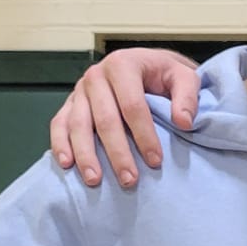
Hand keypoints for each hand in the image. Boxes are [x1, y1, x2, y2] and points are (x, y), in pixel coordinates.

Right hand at [49, 48, 203, 187]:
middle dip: (117, 152)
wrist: (145, 67)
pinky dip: (60, 144)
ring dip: (85, 154)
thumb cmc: (164, 76)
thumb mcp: (183, 77)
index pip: (132, 105)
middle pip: (104, 119)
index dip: (144, 135)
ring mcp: (80, 90)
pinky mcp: (70, 104)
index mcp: (123, 64)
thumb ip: (187, 96)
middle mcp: (96, 75)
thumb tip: (183, 122)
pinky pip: (59, 124)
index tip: (156, 161)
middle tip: (130, 180)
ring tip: (95, 181)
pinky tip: (66, 165)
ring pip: (78, 124)